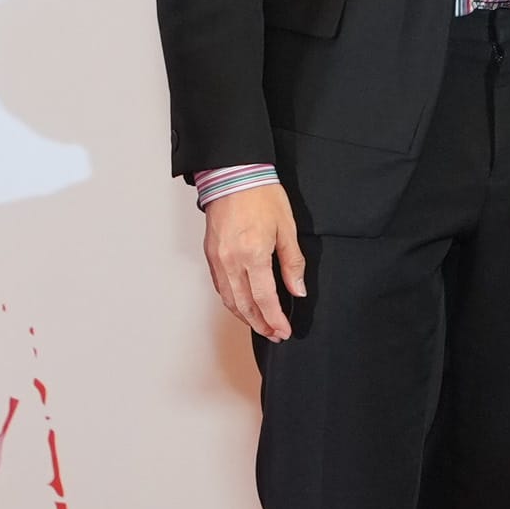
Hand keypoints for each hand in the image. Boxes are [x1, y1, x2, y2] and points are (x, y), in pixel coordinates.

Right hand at [204, 183, 308, 345]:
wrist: (233, 174)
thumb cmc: (261, 195)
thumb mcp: (287, 228)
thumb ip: (293, 262)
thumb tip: (298, 289)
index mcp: (253, 254)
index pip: (265, 299)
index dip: (275, 319)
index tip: (284, 331)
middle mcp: (231, 261)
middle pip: (245, 306)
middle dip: (261, 325)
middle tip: (275, 334)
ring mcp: (218, 259)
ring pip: (230, 300)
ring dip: (246, 317)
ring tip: (261, 325)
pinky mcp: (211, 254)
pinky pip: (220, 287)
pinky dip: (232, 302)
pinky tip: (243, 306)